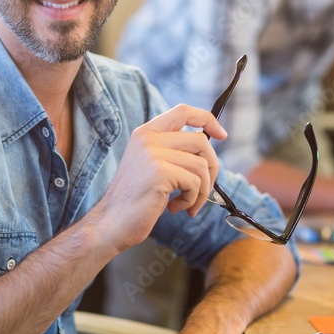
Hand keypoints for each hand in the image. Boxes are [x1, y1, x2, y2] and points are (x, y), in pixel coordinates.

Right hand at [91, 104, 225, 251]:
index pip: (183, 111)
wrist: (112, 222)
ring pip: (202, 164)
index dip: (207, 119)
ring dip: (201, 190)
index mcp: (145, 133)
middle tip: (203, 190)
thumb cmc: (135, 199)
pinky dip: (191, 200)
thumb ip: (172, 151)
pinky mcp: (160, 172)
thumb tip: (209, 148)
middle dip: (212, 168)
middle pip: (200, 141)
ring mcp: (153, 153)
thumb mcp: (150, 165)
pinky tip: (174, 208)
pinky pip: (195, 183)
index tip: (221, 135)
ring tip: (186, 204)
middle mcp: (148, 138)